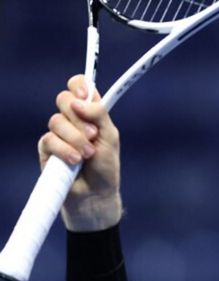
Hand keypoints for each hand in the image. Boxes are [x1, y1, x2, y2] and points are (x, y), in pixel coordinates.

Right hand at [38, 75, 121, 230]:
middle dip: (79, 117)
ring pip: (56, 120)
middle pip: (63, 98)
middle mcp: (72, 120)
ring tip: (87, 154)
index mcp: (90, 112)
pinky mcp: (46, 149)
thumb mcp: (110, 137)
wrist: (95, 194)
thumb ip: (99, 115)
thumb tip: (78, 100)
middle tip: (93, 135)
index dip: (79, 86)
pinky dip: (64, 149)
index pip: (79, 87)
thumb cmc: (105, 166)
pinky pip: (49, 139)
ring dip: (75, 137)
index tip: (83, 97)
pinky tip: (75, 161)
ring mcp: (58, 134)